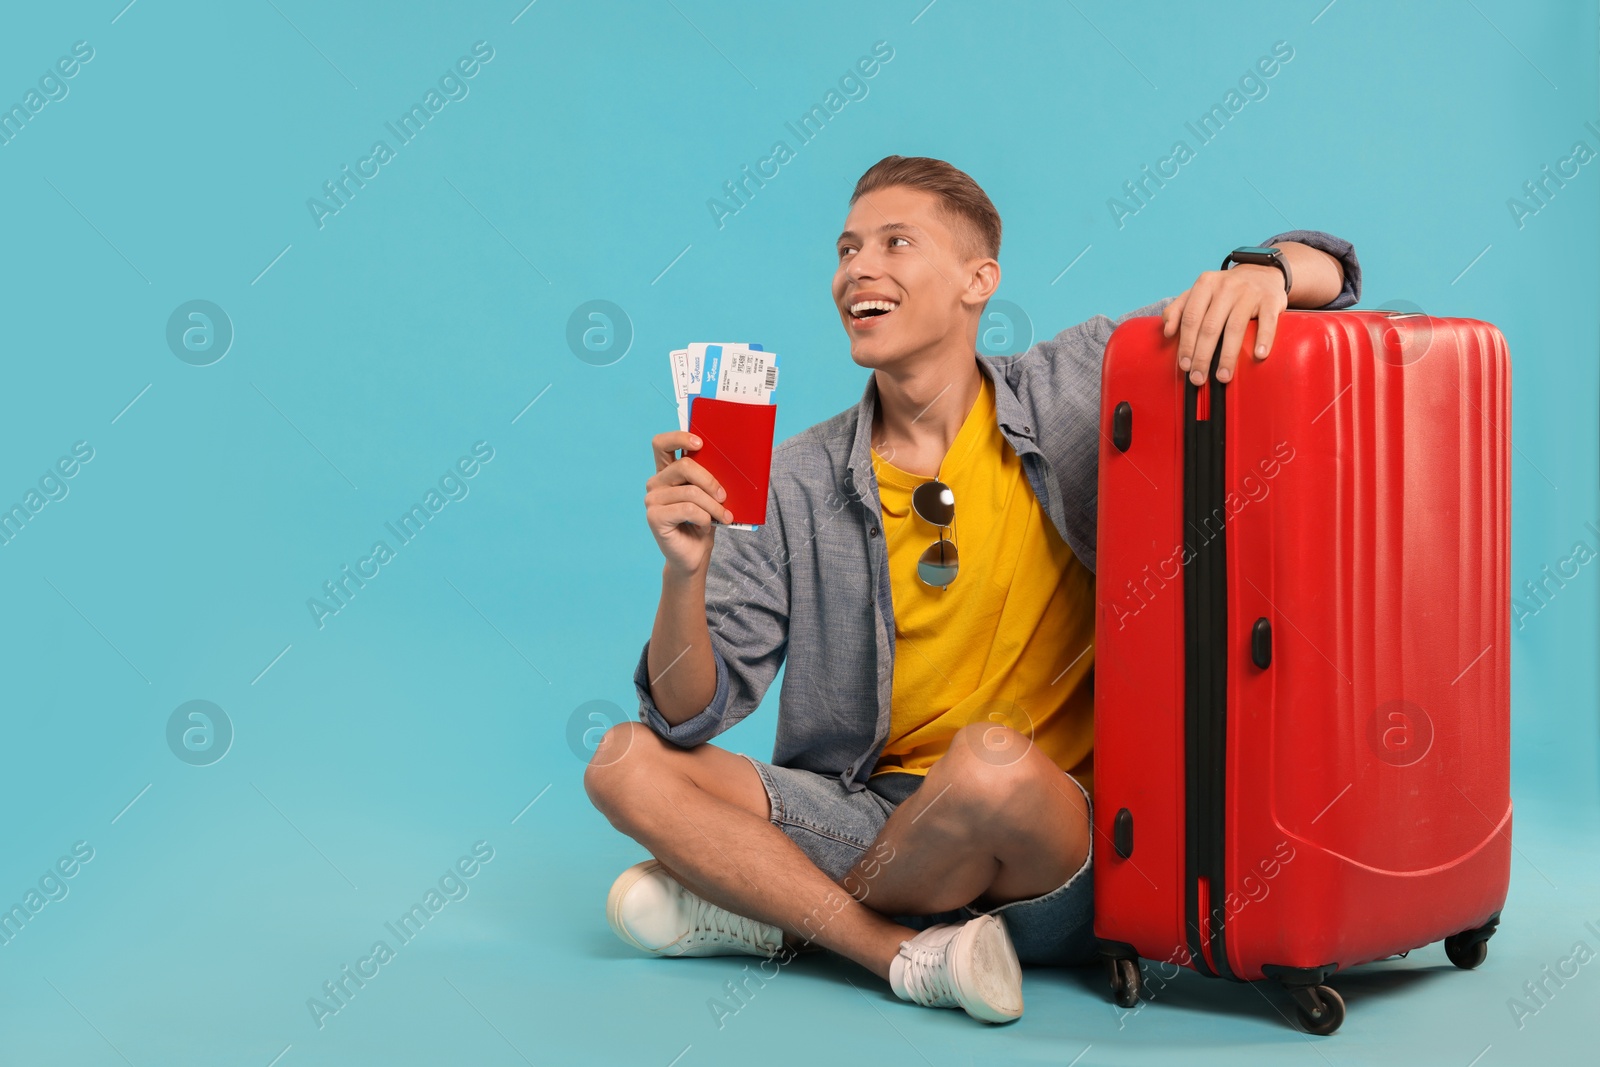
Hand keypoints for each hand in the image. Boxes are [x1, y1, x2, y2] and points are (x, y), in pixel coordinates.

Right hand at [646, 430, 734, 577]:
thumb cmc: (703, 523)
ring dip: (713, 506)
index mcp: (667, 472)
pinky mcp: (654, 517)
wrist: (694, 555)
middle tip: (724, 496)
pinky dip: (704, 518)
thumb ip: (708, 477)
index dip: (679, 437)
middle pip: (684, 466)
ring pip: (690, 492)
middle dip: (710, 481)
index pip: (662, 444)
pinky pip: (687, 509)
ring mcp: (652, 500)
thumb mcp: (709, 496)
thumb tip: (727, 461)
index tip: (700, 443)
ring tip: (723, 517)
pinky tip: (705, 526)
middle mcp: (656, 483)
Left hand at [1161, 263, 1287, 384]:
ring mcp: (1249, 293)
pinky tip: (1258, 356)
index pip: (1191, 318)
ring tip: (1222, 376)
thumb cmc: (1225, 290)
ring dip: (1227, 356)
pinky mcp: (1271, 299)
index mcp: (1205, 285)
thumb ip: (1178, 310)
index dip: (1186, 344)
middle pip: (1210, 327)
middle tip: (1198, 378)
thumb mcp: (1200, 292)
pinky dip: (1263, 339)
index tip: (1184, 365)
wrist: (1262, 272)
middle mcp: (1226, 287)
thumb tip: (1167, 332)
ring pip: (1235, 328)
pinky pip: (1266, 321)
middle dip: (1202, 356)